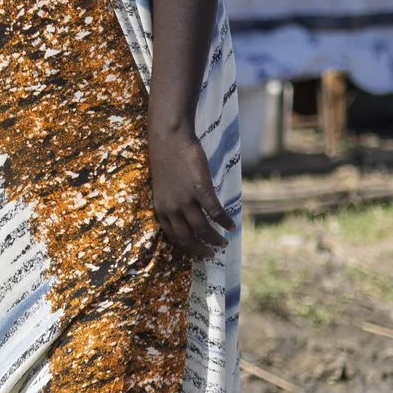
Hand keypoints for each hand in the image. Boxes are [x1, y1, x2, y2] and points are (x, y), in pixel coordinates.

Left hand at [148, 124, 232, 258]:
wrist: (169, 138)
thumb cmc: (166, 159)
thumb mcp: (163, 186)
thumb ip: (173, 201)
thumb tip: (187, 214)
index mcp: (160, 208)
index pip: (172, 236)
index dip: (185, 247)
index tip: (195, 252)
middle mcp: (171, 208)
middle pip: (186, 238)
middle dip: (200, 249)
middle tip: (211, 254)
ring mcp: (185, 200)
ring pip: (202, 229)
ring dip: (215, 239)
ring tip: (224, 242)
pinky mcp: (200, 189)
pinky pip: (215, 212)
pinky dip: (225, 221)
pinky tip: (232, 226)